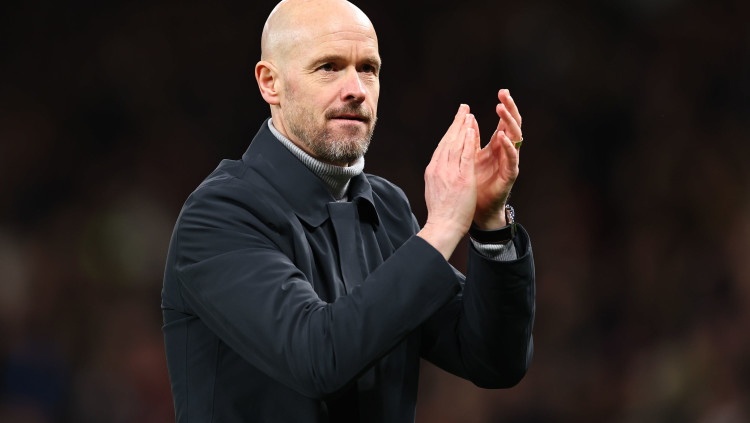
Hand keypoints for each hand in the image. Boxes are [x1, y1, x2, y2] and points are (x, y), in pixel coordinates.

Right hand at [417, 104, 479, 259]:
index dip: (450, 132)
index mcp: (433, 171)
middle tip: (463, 109)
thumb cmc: (441, 214)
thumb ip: (439, 177)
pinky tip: (472, 128)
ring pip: (456, 144)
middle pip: (448, 141)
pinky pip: (465, 154)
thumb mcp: (435, 190)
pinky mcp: (461, 177)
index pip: (442, 147)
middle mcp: (439, 168)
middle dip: (456, 123)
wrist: (443, 226)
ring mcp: (449, 172)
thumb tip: (439, 169)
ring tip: (469, 113)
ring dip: (463, 127)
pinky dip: (468, 140)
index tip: (457, 122)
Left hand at [473, 89, 522, 228]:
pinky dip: (508, 147)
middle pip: (513, 125)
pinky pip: (512, 159)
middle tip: (505, 94)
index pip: (504, 121)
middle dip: (510, 109)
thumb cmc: (475, 183)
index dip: (505, 106)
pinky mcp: (509, 175)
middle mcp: (506, 151)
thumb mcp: (471, 155)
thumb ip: (472, 138)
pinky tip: (502, 137)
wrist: (476, 208)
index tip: (502, 91)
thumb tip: (469, 117)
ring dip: (508, 123)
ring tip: (501, 109)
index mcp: (497, 145)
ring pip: (516, 138)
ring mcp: (509, 162)